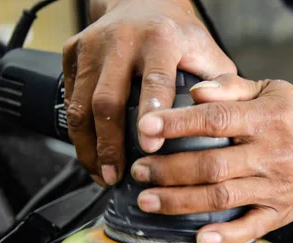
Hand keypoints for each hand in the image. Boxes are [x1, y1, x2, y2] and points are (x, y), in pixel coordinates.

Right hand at [62, 0, 235, 185]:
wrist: (143, 2)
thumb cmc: (180, 37)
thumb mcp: (209, 54)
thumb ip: (222, 86)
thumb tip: (220, 119)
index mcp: (161, 40)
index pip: (155, 82)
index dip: (151, 116)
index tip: (149, 148)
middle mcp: (122, 40)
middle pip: (107, 100)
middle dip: (110, 144)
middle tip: (117, 175)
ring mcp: (93, 46)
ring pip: (81, 104)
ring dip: (89, 146)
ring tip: (102, 174)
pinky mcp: (73, 53)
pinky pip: (70, 99)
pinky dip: (77, 132)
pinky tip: (90, 155)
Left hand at [131, 74, 292, 242]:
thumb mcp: (268, 88)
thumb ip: (231, 87)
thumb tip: (195, 92)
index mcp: (268, 119)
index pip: (216, 121)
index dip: (178, 124)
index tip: (146, 128)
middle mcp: (273, 154)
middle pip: (212, 166)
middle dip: (169, 170)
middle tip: (138, 171)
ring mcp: (277, 187)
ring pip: (222, 198)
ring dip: (181, 202)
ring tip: (148, 200)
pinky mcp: (282, 211)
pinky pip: (252, 228)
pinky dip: (225, 235)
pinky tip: (198, 237)